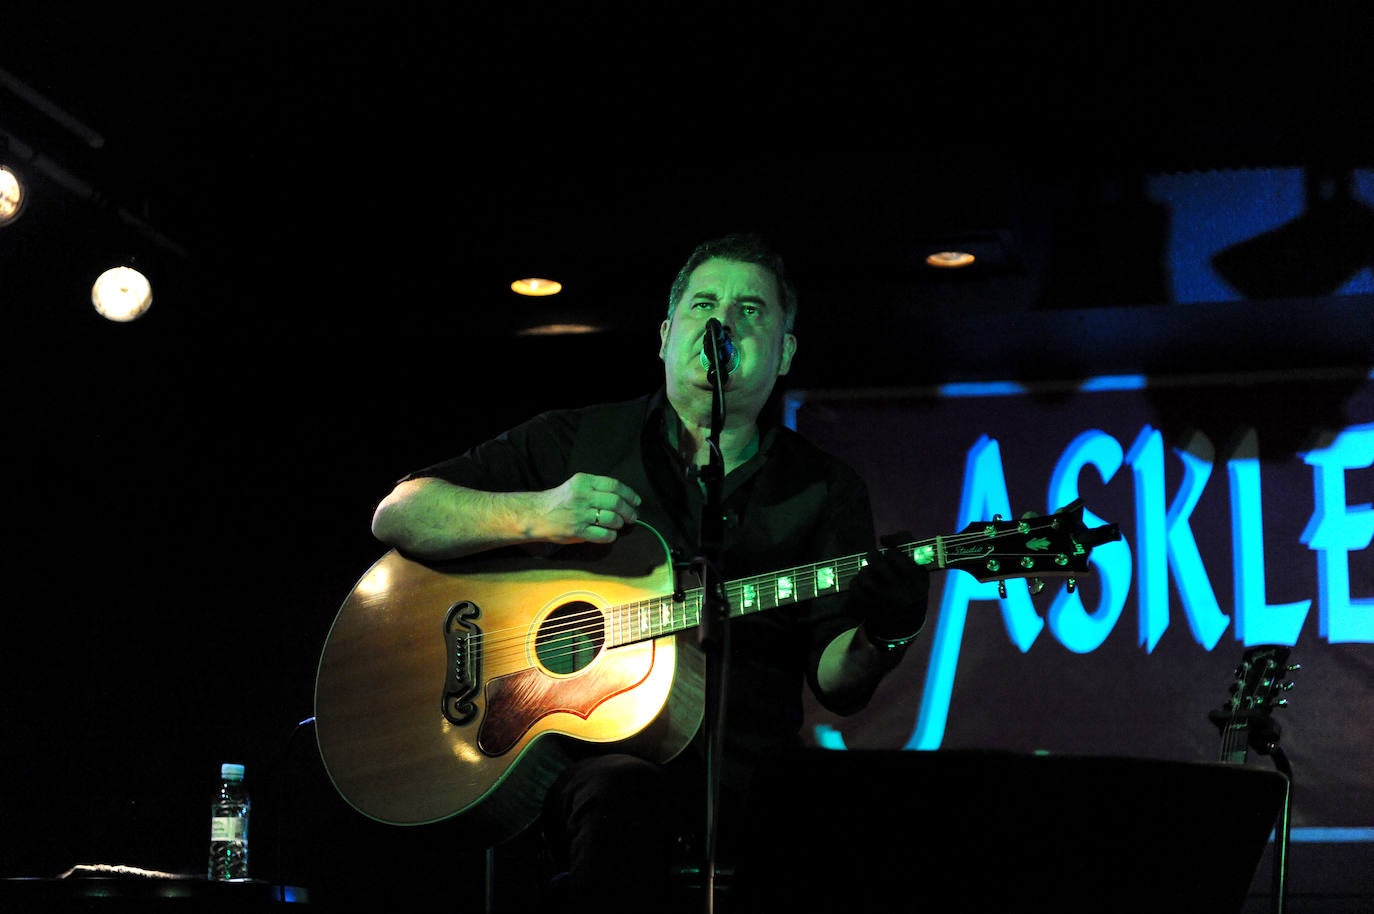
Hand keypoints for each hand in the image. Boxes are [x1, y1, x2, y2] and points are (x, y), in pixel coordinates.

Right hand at [542, 472, 641, 540]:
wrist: (537, 514)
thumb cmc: (561, 500)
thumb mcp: (577, 486)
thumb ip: (597, 488)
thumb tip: (624, 498)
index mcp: (584, 482)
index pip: (614, 485)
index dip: (629, 494)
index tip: (636, 501)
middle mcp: (582, 496)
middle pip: (616, 503)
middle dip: (629, 511)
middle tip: (632, 516)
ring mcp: (580, 514)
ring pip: (612, 519)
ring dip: (619, 523)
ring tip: (619, 524)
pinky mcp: (577, 531)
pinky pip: (603, 535)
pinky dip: (611, 535)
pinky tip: (610, 534)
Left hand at [848, 532, 929, 647]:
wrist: (905, 623)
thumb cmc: (911, 586)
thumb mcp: (919, 567)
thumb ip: (906, 543)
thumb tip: (883, 539)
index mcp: (917, 581)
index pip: (896, 555)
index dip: (891, 551)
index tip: (891, 554)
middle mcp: (901, 592)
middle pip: (877, 563)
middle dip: (873, 556)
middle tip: (874, 557)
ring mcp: (884, 602)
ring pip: (865, 575)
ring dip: (864, 570)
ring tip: (870, 572)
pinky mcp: (870, 609)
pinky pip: (855, 587)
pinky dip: (856, 582)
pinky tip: (864, 584)